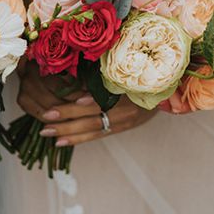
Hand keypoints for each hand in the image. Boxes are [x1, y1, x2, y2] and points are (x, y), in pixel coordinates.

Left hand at [17, 62, 155, 146]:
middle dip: (66, 120)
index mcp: (126, 93)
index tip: (55, 107)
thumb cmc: (144, 73)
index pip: (97, 103)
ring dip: (68, 133)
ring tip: (47, 133)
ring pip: (92, 130)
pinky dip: (79, 139)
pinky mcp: (122, 128)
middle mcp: (125, 111)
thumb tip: (72, 76)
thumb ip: (101, 75)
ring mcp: (124, 122)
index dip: (75, 106)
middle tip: (44, 120)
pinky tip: (62, 142)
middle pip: (92, 118)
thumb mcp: (125, 70)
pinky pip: (98, 135)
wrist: (169, 90)